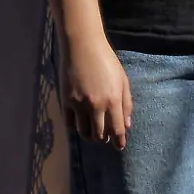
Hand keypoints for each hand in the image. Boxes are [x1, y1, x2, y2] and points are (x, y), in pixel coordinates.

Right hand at [64, 34, 132, 149]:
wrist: (82, 46)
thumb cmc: (106, 61)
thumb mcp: (123, 81)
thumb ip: (126, 104)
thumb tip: (127, 125)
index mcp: (113, 100)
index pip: (117, 130)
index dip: (119, 141)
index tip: (119, 147)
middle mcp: (96, 105)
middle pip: (100, 134)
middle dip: (104, 139)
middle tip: (105, 138)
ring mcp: (79, 104)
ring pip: (84, 132)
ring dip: (89, 135)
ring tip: (91, 133)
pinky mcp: (66, 100)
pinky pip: (70, 123)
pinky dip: (75, 127)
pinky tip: (79, 124)